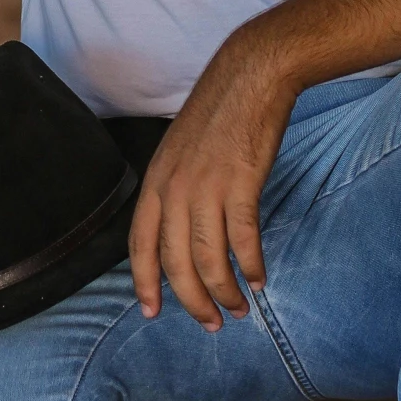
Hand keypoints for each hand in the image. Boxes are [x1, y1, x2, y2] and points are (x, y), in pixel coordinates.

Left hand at [129, 30, 295, 329]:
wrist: (250, 76)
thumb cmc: (218, 112)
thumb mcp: (179, 151)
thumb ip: (174, 189)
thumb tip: (180, 229)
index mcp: (155, 181)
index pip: (140, 245)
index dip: (145, 282)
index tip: (152, 312)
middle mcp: (174, 189)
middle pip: (175, 262)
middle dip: (191, 300)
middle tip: (209, 324)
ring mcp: (206, 188)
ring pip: (209, 260)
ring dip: (224, 292)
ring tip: (238, 309)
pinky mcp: (240, 185)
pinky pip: (243, 241)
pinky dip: (252, 266)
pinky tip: (260, 279)